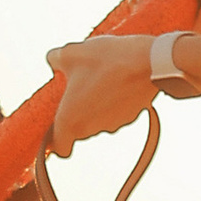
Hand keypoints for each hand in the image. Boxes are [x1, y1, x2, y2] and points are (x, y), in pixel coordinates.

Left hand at [44, 34, 158, 154]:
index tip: (57, 127)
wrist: (148, 63)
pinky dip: (114, 102)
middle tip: (79, 87)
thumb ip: (55, 59)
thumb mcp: (71, 53)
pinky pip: (116, 113)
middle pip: (78, 130)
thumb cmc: (106, 60)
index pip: (60, 147)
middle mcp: (90, 128)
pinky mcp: (130, 118)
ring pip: (98, 121)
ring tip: (101, 78)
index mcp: (70, 120)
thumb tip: (53, 60)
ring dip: (97, 105)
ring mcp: (112, 125)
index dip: (56, 140)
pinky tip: (117, 80)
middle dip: (77, 112)